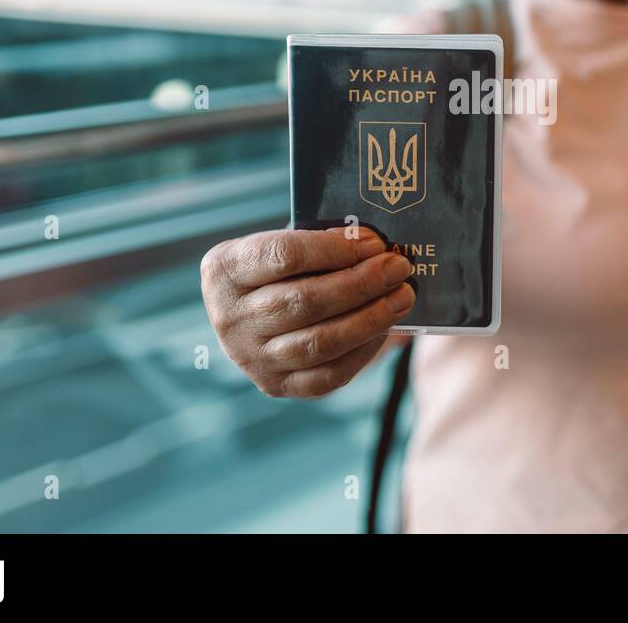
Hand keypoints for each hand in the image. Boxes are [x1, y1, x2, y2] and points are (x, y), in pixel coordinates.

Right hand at [200, 226, 415, 398]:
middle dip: (360, 283)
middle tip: (397, 268)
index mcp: (225, 269)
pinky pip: (326, 376)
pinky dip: (363, 351)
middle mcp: (229, 317)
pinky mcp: (275, 385)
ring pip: (318, 343)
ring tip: (402, 297)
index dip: (334, 249)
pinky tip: (386, 329)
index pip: (284, 256)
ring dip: (370, 319)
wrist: (251, 312)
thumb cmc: (279, 268)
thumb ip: (319, 242)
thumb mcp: (282, 243)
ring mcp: (250, 357)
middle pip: (304, 301)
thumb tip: (375, 248)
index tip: (374, 242)